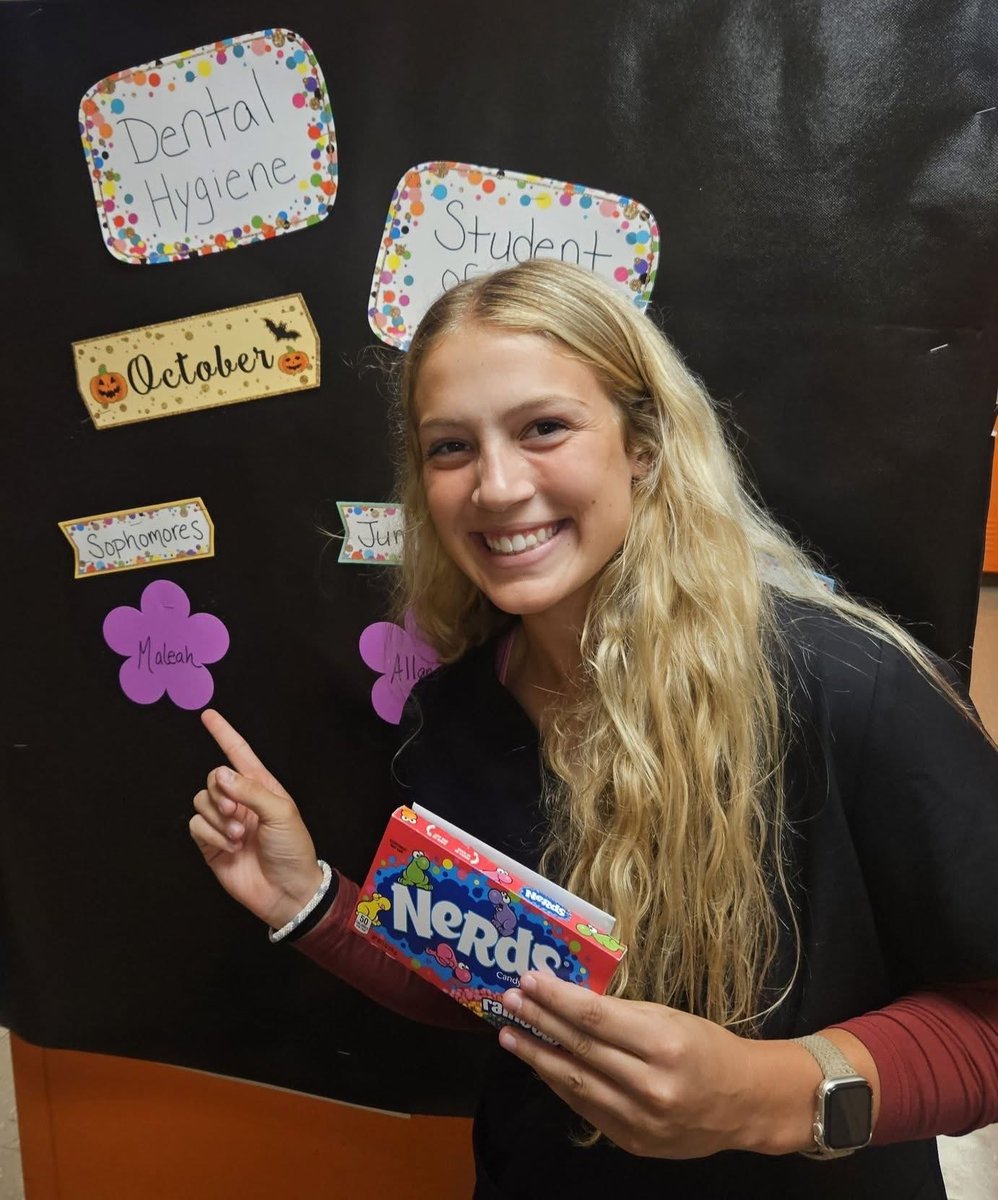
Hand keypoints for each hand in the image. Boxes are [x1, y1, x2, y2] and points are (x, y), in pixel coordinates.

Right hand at [190, 709, 324, 929]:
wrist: (287, 891)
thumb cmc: (293, 849)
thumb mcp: (280, 813)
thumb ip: (250, 790)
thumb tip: (220, 773)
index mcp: (262, 788)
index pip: (239, 754)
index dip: (224, 734)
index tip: (208, 715)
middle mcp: (241, 801)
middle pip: (213, 778)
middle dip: (221, 793)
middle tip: (238, 814)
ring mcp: (224, 822)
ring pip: (201, 801)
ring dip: (218, 818)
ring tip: (239, 836)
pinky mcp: (211, 844)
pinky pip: (195, 826)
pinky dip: (211, 835)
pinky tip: (231, 847)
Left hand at [498, 972, 819, 1157]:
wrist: (746, 1104)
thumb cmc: (708, 1049)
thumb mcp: (671, 1018)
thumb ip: (621, 1013)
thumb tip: (569, 999)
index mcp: (664, 1045)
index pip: (595, 1018)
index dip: (557, 998)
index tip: (529, 980)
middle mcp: (650, 1086)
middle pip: (580, 1049)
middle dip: (539, 1022)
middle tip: (509, 1001)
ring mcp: (639, 1121)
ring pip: (574, 1083)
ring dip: (536, 1056)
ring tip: (509, 1034)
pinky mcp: (631, 1142)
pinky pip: (585, 1107)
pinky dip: (559, 1083)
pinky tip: (540, 1064)